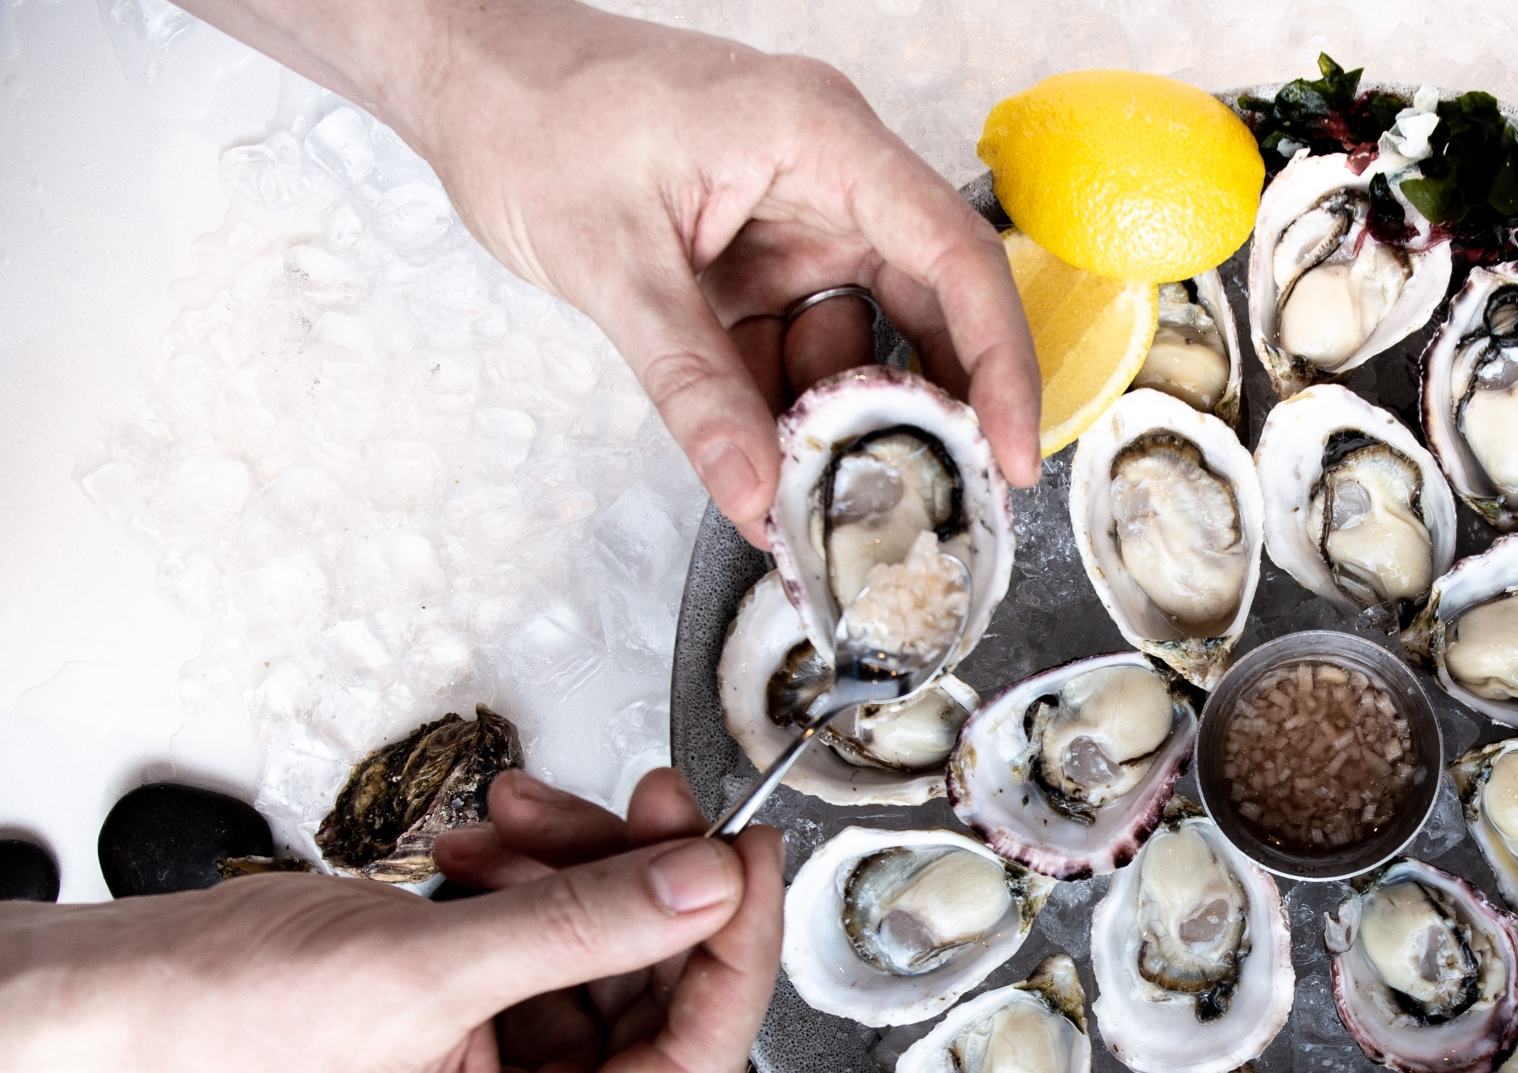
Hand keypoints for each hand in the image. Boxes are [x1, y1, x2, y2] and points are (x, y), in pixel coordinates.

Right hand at [0, 769, 781, 1072]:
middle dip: (649, 887)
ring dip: (586, 866)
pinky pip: (571, 935)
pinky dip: (545, 875)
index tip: (749, 860)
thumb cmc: (235, 1023)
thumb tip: (708, 887)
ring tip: (521, 815)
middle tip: (654, 800)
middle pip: (667, 998)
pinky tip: (490, 843)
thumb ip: (583, 926)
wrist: (139, 992)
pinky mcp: (508, 1021)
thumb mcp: (426, 969)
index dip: (737, 954)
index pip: (693, 1067)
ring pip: (622, 950)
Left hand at [176, 0, 1042, 532]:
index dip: (999, 361)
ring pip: (858, 337)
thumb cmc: (532, 115)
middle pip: (925, 304)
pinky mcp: (755, 257)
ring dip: (845, 420)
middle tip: (940, 507)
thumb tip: (754, 496)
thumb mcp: (612, 263)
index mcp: (818, 137)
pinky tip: (774, 468)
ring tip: (832, 503)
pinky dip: (788, 409)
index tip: (1014, 454)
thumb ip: (692, 388)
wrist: (459, 75)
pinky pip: (798, 345)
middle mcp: (826, 175)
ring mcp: (793, 218)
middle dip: (932, 409)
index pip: (950, 254)